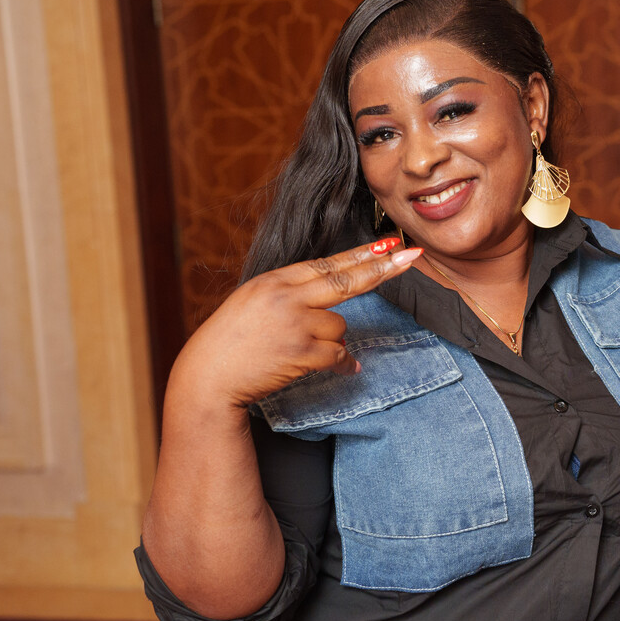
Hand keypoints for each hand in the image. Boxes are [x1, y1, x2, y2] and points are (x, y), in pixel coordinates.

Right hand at [171, 238, 422, 409]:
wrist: (208, 376)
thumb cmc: (230, 341)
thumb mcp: (254, 301)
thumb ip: (289, 291)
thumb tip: (330, 288)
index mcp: (274, 280)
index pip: (326, 263)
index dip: (360, 254)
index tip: (388, 244)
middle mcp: (286, 297)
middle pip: (345, 280)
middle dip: (381, 269)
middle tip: (411, 258)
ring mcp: (294, 324)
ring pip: (340, 326)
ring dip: (333, 341)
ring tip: (304, 351)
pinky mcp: (301, 353)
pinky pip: (339, 355)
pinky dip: (344, 364)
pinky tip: (343, 369)